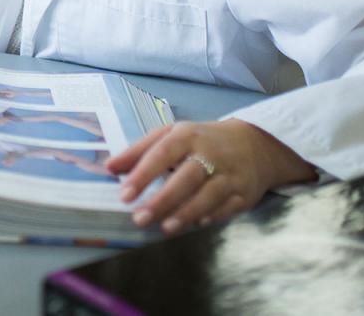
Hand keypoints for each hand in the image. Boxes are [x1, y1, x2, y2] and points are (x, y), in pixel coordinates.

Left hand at [108, 119, 316, 233]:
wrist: (254, 144)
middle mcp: (210, 153)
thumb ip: (138, 151)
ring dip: (186, 213)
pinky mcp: (244, 192)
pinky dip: (212, 216)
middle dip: (163, 200)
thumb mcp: (170, 135)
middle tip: (140, 218)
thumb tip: (109, 167)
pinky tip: (196, 224)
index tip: (124, 195)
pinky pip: (227, 206)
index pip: (161, 153)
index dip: (142, 174)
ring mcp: (230, 173)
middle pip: (186, 177)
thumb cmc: (201, 141)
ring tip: (165, 228)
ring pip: (208, 195)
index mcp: (187, 135)